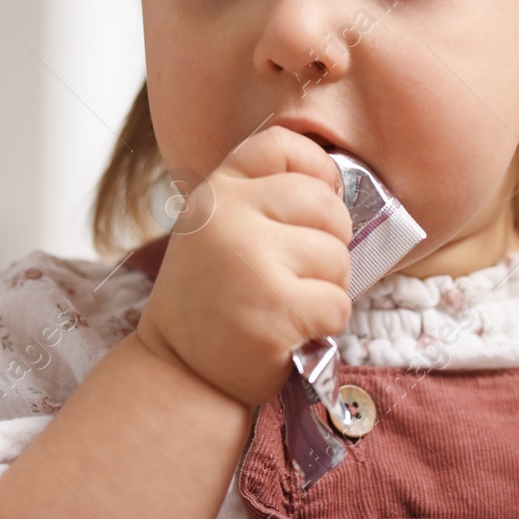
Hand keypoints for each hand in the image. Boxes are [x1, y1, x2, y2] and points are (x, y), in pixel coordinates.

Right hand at [133, 126, 352, 407]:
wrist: (179, 374)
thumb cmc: (216, 299)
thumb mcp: (222, 230)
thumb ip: (265, 199)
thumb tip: (339, 184)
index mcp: (217, 191)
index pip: (284, 144)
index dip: (316, 170)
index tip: (313, 208)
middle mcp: (228, 216)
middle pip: (327, 205)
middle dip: (329, 244)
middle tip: (295, 276)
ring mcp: (251, 262)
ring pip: (338, 257)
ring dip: (326, 289)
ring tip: (287, 305)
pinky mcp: (275, 310)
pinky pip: (338, 304)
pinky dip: (325, 325)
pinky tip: (290, 333)